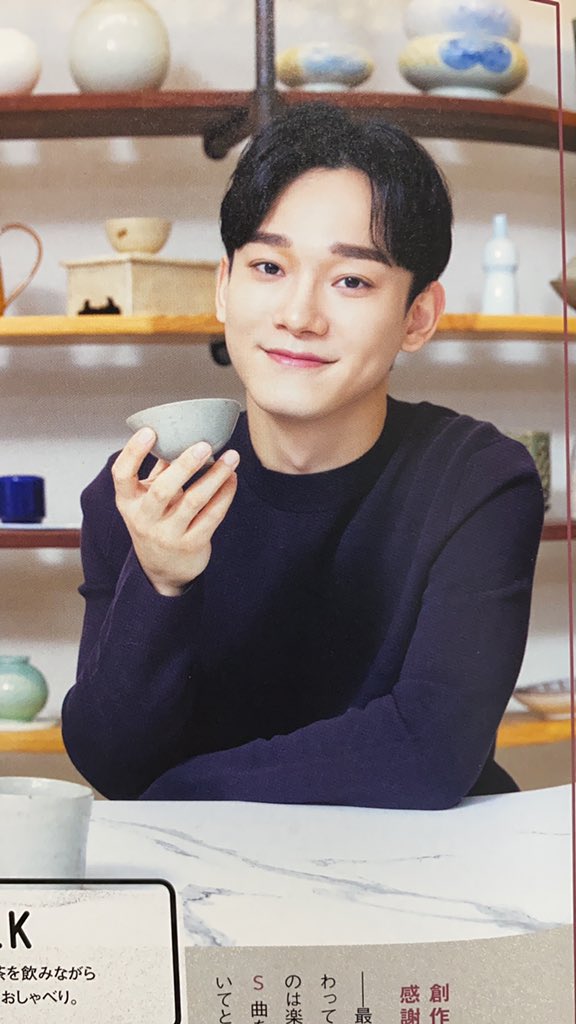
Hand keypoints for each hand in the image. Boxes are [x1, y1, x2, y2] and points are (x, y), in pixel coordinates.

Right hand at [112, 427, 238, 595]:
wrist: (162, 570)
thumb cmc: (155, 523)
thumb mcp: (146, 499)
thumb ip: (159, 469)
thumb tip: (175, 432)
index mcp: (129, 502)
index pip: (122, 475)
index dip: (133, 452)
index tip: (150, 430)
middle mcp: (144, 519)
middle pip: (163, 490)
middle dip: (185, 465)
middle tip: (205, 445)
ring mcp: (168, 534)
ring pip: (194, 501)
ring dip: (215, 476)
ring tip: (231, 458)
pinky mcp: (192, 544)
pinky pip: (212, 515)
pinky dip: (225, 494)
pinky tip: (232, 479)